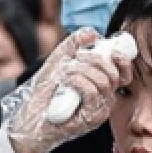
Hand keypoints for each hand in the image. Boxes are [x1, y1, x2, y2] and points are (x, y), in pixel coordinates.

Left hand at [8, 28, 132, 152]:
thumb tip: (92, 33)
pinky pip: (91, 92)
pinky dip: (78, 81)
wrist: (28, 119)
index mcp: (101, 87)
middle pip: (114, 74)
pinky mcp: (90, 119)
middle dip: (95, 59)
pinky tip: (66, 83)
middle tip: (76, 58)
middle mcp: (104, 100)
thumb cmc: (44, 95)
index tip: (111, 49)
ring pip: (103, 81)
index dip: (122, 60)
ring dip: (81, 70)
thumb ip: (73, 45)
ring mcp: (99, 111)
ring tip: (65, 73)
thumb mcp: (57, 63)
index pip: (123, 73)